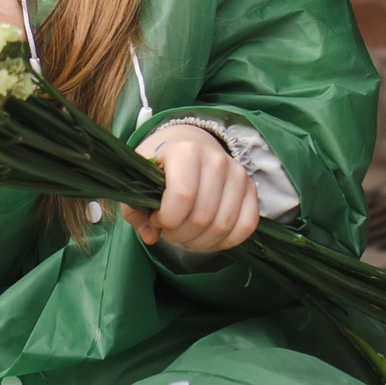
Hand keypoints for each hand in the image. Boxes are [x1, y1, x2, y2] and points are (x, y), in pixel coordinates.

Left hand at [120, 123, 258, 253]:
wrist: (189, 142)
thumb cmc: (161, 162)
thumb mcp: (139, 177)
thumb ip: (134, 207)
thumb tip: (150, 236)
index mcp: (184, 151)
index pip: (182, 195)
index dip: (167, 218)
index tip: (156, 218)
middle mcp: (215, 160)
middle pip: (202, 216)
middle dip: (180, 234)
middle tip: (169, 230)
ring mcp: (237, 174)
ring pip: (223, 225)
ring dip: (201, 241)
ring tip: (185, 234)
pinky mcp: (251, 189)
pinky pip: (246, 226)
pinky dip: (226, 241)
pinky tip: (207, 238)